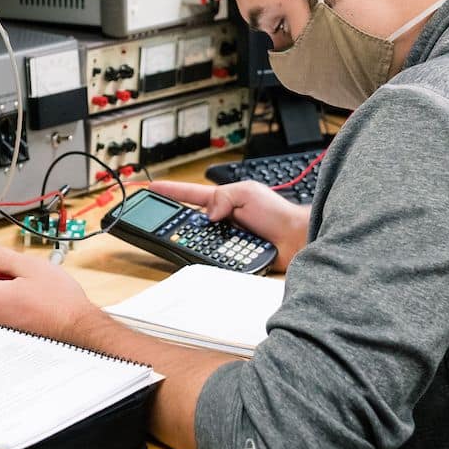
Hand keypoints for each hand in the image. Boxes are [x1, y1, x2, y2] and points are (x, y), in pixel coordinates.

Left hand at [0, 239, 101, 341]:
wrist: (79, 326)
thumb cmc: (59, 300)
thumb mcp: (32, 267)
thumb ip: (2, 257)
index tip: (7, 269)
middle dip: (4, 285)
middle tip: (28, 282)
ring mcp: (4, 332)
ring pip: (1, 307)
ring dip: (13, 299)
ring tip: (37, 297)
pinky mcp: (15, 339)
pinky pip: (10, 320)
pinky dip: (20, 313)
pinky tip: (38, 310)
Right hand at [147, 180, 309, 270]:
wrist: (297, 240)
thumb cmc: (278, 214)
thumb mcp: (249, 193)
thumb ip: (225, 197)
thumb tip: (209, 215)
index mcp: (222, 201)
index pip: (190, 195)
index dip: (170, 191)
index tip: (151, 188)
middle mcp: (221, 221)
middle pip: (191, 223)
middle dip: (183, 225)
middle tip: (172, 227)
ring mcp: (225, 240)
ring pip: (201, 243)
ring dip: (204, 244)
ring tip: (216, 242)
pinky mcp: (231, 258)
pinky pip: (215, 260)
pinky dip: (215, 259)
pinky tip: (224, 256)